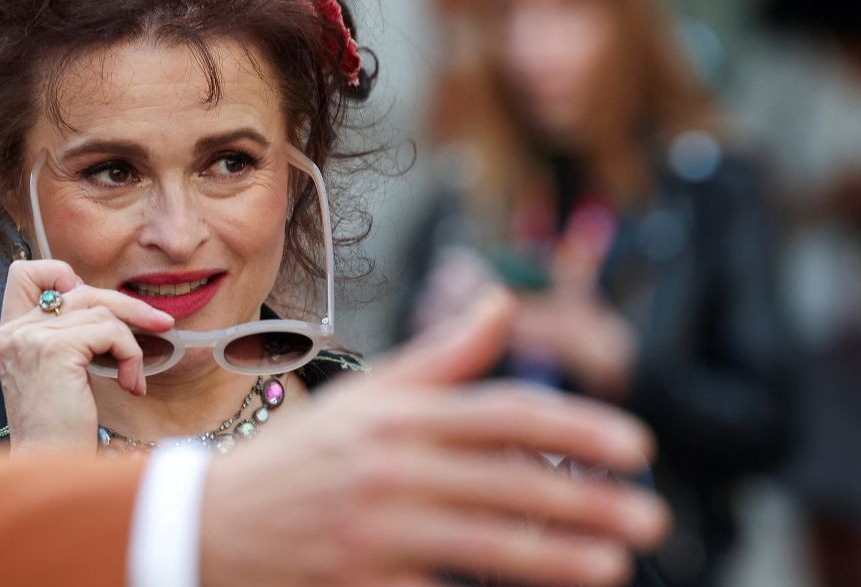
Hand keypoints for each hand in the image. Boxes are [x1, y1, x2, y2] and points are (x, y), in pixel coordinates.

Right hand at [0, 259, 172, 455]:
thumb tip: (112, 307)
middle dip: (125, 305)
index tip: (96, 307)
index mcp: (9, 333)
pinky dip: (131, 356)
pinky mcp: (55, 348)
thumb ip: (69, 336)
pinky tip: (132, 386)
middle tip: (160, 323)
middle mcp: (13, 330)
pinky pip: (110, 331)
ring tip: (135, 377)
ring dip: (130, 342)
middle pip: (79, 288)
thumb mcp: (58, 374)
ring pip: (101, 310)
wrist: (50, 469)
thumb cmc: (61, 430)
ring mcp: (31, 337)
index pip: (25, 272)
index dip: (62, 275)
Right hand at [199, 288, 668, 586]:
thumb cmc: (303, 455)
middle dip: (585, 499)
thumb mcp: (368, 394)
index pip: (502, 414)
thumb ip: (443, 355)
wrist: (210, 522)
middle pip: (505, 482)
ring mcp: (374, 530)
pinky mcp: (359, 581)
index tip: (636, 446)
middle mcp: (389, 467)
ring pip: (483, 543)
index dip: (575, 428)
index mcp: (398, 415)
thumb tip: (500, 302)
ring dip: (556, 556)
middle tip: (650, 515)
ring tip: (616, 564)